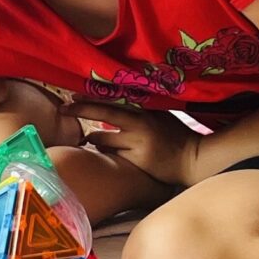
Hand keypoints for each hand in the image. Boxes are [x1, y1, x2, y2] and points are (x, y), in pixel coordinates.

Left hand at [78, 107, 199, 186]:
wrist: (194, 158)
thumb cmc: (175, 136)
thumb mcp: (159, 116)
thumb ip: (137, 111)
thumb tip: (109, 106)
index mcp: (144, 113)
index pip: (112, 104)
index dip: (89, 100)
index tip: (71, 96)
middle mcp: (140, 126)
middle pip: (102, 118)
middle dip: (80, 112)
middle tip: (64, 110)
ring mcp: (138, 145)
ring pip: (102, 142)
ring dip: (96, 141)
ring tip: (104, 141)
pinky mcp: (137, 161)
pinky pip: (112, 156)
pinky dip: (110, 153)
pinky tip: (119, 154)